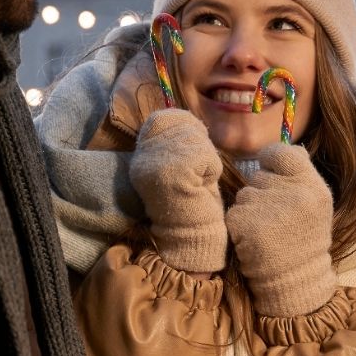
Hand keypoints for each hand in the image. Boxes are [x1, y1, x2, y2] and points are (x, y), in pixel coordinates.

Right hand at [130, 109, 227, 272]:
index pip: (163, 119)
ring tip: (197, 183)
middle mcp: (144, 155)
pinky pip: (209, 156)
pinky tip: (201, 188)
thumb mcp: (176, 168)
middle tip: (195, 176)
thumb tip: (187, 119)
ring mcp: (159, 161)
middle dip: (198, 148)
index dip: (184, 129)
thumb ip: (175, 144)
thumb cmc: (189, 205)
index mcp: (141, 154)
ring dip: (207, 161)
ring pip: (199, 141)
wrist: (187, 237)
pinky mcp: (177, 169)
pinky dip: (214, 172)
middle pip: (184, 126)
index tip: (189, 156)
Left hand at [226, 145, 336, 317]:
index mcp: (314, 187)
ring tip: (265, 231)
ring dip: (248, 211)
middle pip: (259, 177)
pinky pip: (233, 213)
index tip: (271, 176)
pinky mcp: (246, 225)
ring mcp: (270, 210)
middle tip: (275, 219)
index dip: (270, 161)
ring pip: (244, 195)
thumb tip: (288, 148)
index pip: (282, 153)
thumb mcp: (316, 206)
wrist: (296, 281)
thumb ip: (302, 176)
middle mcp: (295, 195)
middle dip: (262, 194)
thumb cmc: (304, 241)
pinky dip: (238, 227)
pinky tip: (253, 241)